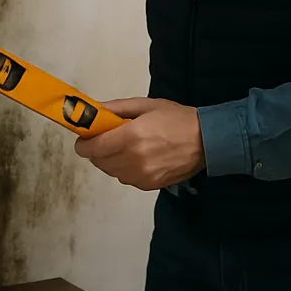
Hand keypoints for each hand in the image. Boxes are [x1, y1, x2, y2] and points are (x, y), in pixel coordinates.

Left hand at [73, 97, 204, 190]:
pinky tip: (139, 159)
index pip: (92, 148)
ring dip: (111, 161)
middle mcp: (132, 160)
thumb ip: (117, 108)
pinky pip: (126, 179)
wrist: (206, 140)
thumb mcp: (147, 105)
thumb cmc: (176, 118)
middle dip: (98, 151)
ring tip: (126, 148)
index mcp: (131, 136)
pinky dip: (126, 169)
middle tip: (108, 140)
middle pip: (99, 162)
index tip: (86, 138)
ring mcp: (140, 176)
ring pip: (111, 172)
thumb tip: (93, 110)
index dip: (84, 144)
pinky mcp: (148, 186)